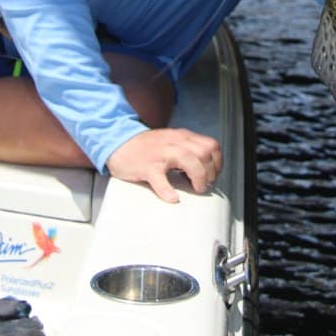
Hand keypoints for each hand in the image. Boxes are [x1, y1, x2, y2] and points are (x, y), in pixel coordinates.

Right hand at [107, 127, 223, 202]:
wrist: (118, 143)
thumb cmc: (146, 147)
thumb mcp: (171, 141)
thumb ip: (187, 149)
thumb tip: (206, 166)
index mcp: (182, 137)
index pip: (211, 145)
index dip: (217, 162)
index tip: (214, 174)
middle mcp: (174, 142)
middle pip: (204, 152)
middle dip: (210, 171)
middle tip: (204, 184)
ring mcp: (160, 154)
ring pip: (189, 160)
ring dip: (198, 177)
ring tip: (195, 189)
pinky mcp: (147, 167)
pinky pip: (160, 179)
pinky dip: (168, 190)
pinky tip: (172, 198)